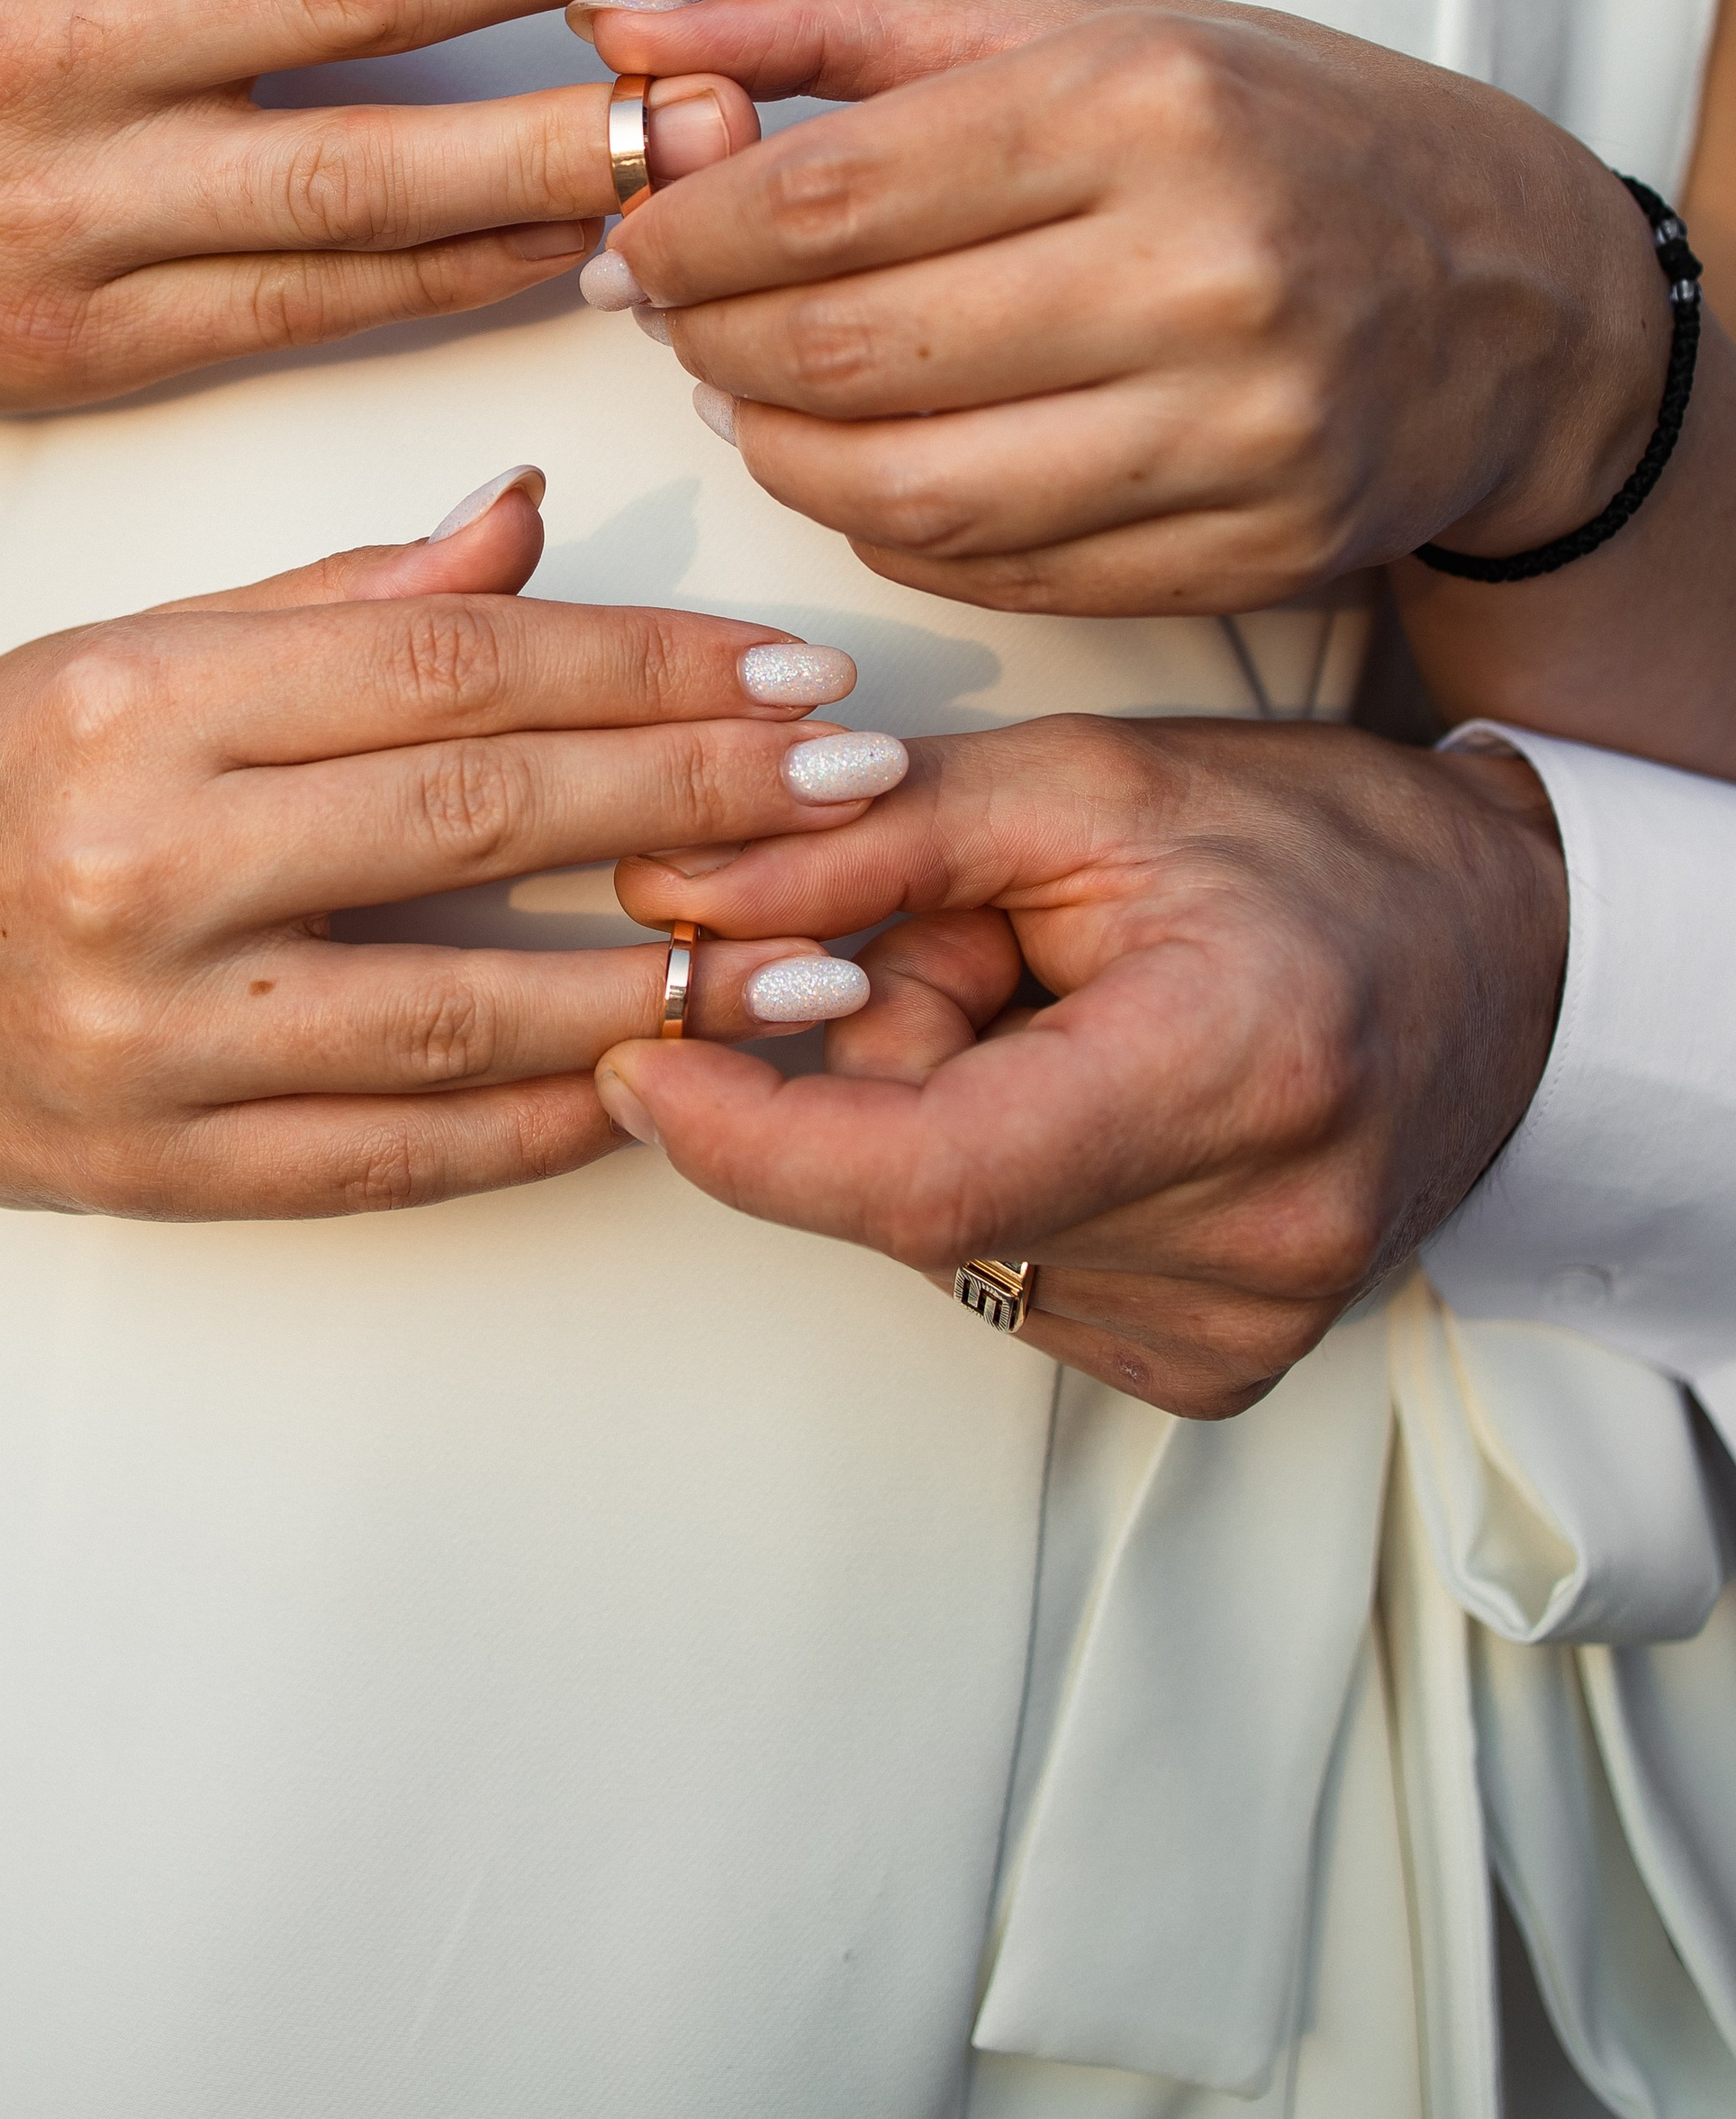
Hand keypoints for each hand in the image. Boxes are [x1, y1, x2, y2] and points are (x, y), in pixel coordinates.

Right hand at [0, 474, 900, 1219]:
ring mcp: (144, 1038)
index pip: (449, 666)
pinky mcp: (151, 1173)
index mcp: (143, 700)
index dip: (644, 668)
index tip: (790, 675)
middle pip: (477, 816)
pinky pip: (385, 1160)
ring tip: (820, 967)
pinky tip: (659, 1086)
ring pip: (453, 1015)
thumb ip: (344, 594)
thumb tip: (532, 514)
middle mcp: (140, 865)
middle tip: (860, 792)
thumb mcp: (142, 637)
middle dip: (697, 802)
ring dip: (659, 989)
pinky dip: (536, 1127)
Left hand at [572, 0, 1670, 614]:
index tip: (634, 233)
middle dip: (712, 342)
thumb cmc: (1271, 132)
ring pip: (904, 490)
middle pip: (850, 351)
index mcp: (1146, 106)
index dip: (688, 231)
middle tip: (674, 317)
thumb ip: (832, 29)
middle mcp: (1203, 273)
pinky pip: (993, 569)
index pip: (832, 196)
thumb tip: (620, 38)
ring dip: (779, 451)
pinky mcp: (1248, 551)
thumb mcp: (1075, 29)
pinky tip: (868, 462)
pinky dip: (887, 528)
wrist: (1512, 292)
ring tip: (750, 391)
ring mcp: (1235, 433)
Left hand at [595, 715, 1567, 1417]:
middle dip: (876, 1061)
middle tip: (974, 948)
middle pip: (919, 1191)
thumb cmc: (1313, 847)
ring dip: (941, 1118)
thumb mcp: (1083, 785)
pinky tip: (1094, 1093)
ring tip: (1068, 1014)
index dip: (752, 1134)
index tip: (643, 1059)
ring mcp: (1243, 1326)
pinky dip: (1001, 1179)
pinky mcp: (1217, 1369)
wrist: (1510, 957)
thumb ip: (869, 842)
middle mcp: (1255, 1235)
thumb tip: (668, 895)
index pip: (924, 1171)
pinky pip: (1012, 1277)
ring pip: (950, 1239)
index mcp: (1233, 1071)